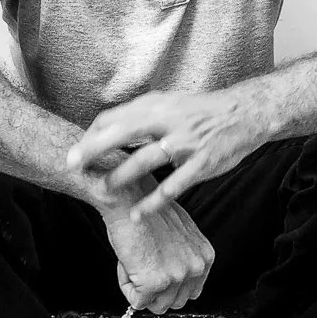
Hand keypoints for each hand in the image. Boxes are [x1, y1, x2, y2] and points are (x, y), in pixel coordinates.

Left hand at [67, 88, 267, 218]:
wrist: (244, 113)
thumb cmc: (200, 111)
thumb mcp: (167, 103)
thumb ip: (139, 115)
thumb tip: (105, 127)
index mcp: (155, 105)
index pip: (112, 118)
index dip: (91, 135)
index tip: (75, 152)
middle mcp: (168, 120)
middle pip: (121, 133)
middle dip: (94, 150)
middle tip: (72, 166)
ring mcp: (185, 143)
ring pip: (145, 160)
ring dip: (121, 176)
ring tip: (102, 191)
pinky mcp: (201, 163)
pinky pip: (173, 186)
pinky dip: (153, 201)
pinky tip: (137, 214)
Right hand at [98, 181, 214, 313]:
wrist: (128, 198)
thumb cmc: (146, 210)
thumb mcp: (178, 234)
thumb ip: (180, 258)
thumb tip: (168, 278)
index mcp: (204, 256)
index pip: (190, 291)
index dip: (169, 285)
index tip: (156, 271)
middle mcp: (195, 267)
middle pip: (175, 302)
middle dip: (155, 290)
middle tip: (142, 266)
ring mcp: (176, 276)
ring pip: (156, 305)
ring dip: (140, 289)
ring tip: (134, 262)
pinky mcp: (154, 282)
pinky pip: (137, 301)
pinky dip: (127, 287)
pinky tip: (127, 263)